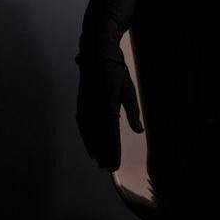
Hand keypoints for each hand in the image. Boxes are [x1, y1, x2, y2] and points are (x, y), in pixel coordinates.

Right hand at [75, 50, 143, 171]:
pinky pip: (82, 123)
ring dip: (93, 146)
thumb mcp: (129, 89)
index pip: (110, 131)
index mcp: (108, 102)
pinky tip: (89, 144)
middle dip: (103, 152)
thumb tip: (139, 131)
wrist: (96, 51)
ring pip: (88, 131)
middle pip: (98, 134)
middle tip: (108, 168)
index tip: (114, 162)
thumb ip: (133, 111)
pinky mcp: (80, 101)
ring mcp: (85, 103)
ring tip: (98, 160)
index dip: (112, 149)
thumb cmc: (116, 70)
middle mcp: (94, 105)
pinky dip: (85, 136)